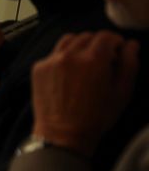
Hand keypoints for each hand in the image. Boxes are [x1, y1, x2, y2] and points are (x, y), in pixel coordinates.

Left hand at [30, 32, 139, 156]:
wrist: (62, 134)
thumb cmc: (97, 116)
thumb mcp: (122, 92)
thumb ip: (129, 65)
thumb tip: (131, 45)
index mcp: (93, 60)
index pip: (105, 36)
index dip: (115, 41)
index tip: (118, 50)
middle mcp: (70, 55)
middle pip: (87, 36)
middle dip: (99, 43)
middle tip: (104, 58)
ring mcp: (51, 60)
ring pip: (68, 40)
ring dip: (80, 45)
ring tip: (86, 62)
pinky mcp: (38, 67)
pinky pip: (54, 54)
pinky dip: (64, 57)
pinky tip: (69, 73)